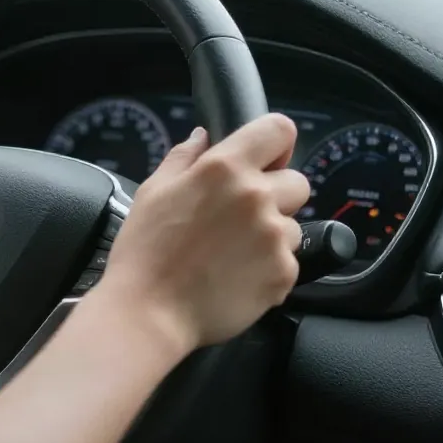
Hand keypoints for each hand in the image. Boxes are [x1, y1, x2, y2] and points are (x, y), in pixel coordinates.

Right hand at [99, 114, 310, 349]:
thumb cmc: (145, 251)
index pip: (278, 130)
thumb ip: (184, 157)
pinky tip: (235, 276)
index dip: (275, 144)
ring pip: (293, 226)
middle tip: (240, 216)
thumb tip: (204, 137)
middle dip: (276, 195)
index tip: (266, 160)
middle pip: (297, 182)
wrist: (149, 312)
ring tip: (232, 253)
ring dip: (271, 235)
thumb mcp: (153, 191)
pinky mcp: (284, 273)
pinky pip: (288, 262)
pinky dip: (268, 268)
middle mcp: (257, 197)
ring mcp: (274, 237)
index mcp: (225, 168)